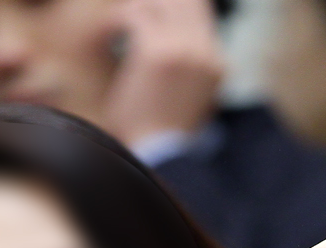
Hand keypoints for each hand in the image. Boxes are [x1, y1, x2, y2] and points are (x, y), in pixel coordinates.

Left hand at [101, 0, 223, 147]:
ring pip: (158, 2)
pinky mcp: (156, 52)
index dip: (175, 5)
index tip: (153, 8)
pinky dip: (117, 21)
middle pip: (184, 0)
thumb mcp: (191, 99)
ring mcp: (183, 49)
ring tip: (119, 26)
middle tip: (133, 16)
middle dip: (155, 3)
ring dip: (135, 10)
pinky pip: (134, 15)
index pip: (202, 9)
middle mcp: (204, 52)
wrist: (159, 154)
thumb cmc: (165, 132)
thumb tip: (171, 48)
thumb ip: (190, 70)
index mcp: (216, 64)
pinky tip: (108, 34)